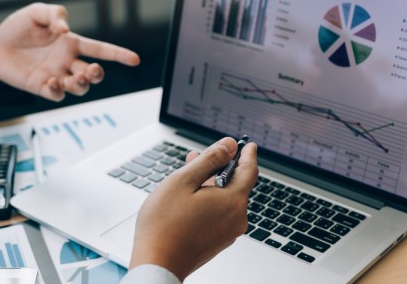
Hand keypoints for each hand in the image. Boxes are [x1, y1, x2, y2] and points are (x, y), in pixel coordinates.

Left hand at [0, 3, 139, 101]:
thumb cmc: (18, 28)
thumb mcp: (36, 11)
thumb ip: (55, 13)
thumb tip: (65, 29)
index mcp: (72, 43)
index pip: (101, 49)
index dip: (119, 55)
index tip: (135, 60)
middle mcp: (67, 62)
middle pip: (94, 74)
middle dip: (98, 74)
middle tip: (91, 70)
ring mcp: (56, 76)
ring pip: (80, 87)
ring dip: (81, 84)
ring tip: (71, 77)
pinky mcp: (41, 87)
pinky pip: (56, 95)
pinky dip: (57, 91)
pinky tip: (51, 81)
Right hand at [129, 137, 258, 280]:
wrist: (157, 262)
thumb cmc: (165, 224)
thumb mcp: (184, 180)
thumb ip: (209, 159)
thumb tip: (230, 145)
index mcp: (233, 201)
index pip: (249, 170)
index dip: (247, 154)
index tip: (247, 145)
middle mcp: (236, 218)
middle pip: (235, 184)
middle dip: (219, 167)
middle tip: (203, 155)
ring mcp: (228, 232)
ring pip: (224, 199)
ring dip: (210, 184)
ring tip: (188, 174)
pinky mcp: (217, 241)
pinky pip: (219, 213)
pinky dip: (209, 200)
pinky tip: (189, 196)